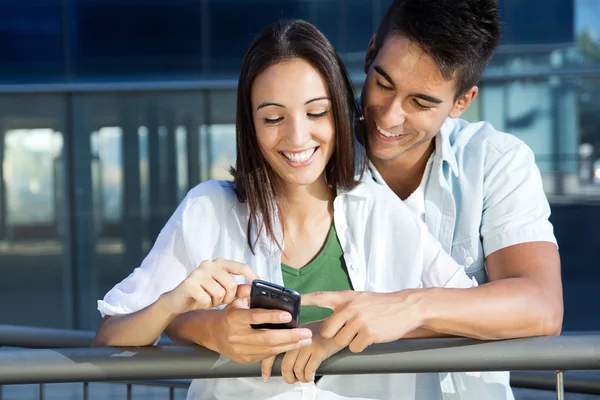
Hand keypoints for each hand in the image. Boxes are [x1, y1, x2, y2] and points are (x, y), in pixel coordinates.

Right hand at [161, 258, 259, 314]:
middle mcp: (209, 264)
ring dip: (215, 302)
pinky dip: (206, 305)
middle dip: (227, 297)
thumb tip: (253, 289)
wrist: (177, 301)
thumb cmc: (202, 294)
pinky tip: (200, 301)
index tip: (259, 285)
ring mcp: (198, 272)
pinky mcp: (189, 283)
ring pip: (220, 293)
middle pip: (231, 284)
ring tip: (208, 299)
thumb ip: (238, 290)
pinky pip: (207, 300)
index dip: (252, 276)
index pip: (241, 266)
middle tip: (218, 300)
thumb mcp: (223, 293)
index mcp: (220, 263)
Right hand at [208, 297, 313, 363]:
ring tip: (305, 340)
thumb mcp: (235, 301)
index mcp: (234, 318)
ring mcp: (241, 349)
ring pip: (269, 350)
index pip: (255, 317)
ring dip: (290, 345)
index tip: (289, 315)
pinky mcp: (245, 359)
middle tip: (306, 333)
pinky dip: (281, 350)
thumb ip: (247, 294)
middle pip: (266, 338)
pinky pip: (266, 355)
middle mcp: (237, 335)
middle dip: (289, 336)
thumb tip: (258, 286)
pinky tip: (293, 346)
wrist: (213, 334)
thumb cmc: (229, 315)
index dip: (272, 316)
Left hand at [261, 321, 342, 382]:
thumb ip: (294, 340)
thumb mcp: (306, 330)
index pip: (273, 350)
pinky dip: (309, 377)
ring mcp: (308, 343)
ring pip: (297, 370)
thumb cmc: (325, 330)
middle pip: (286, 364)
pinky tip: (311, 376)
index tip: (266, 375)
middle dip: (287, 377)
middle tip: (290, 380)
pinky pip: (309, 370)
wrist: (342, 325)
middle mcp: (298, 337)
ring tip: (303, 378)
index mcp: (292, 332)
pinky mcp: (320, 350)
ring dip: (300, 378)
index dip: (267, 366)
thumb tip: (285, 356)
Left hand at [301, 290, 423, 351]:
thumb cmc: (380, 305)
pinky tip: (369, 336)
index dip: (305, 300)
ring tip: (362, 331)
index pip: (320, 297)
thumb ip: (342, 306)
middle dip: (334, 335)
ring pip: (340, 341)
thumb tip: (327, 322)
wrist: (406, 307)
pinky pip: (354, 347)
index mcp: (346, 297)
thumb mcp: (359, 298)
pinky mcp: (369, 333)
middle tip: (346, 331)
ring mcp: (359, 320)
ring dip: (349, 341)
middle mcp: (350, 307)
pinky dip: (360, 346)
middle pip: (327, 330)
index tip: (292, 302)